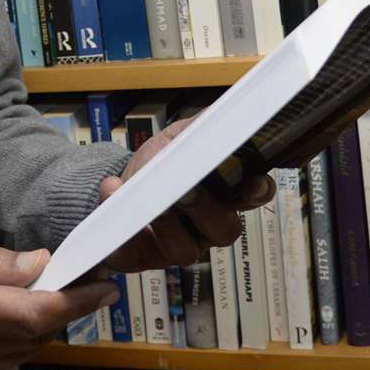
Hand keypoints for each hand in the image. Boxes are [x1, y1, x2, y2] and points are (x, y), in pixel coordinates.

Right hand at [0, 228, 117, 369]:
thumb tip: (37, 263)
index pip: (30, 313)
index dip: (73, 301)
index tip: (101, 284)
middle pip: (33, 335)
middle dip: (67, 309)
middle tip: (89, 282)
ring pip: (19, 352)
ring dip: (43, 324)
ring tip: (57, 293)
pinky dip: (15, 338)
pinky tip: (14, 314)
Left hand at [99, 116, 275, 271]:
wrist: (115, 186)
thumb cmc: (155, 166)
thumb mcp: (175, 138)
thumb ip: (197, 128)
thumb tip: (220, 113)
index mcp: (222, 197)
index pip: (251, 197)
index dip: (257, 192)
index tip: (253, 182)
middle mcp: (205, 228)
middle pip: (224, 229)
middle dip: (207, 209)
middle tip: (188, 189)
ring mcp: (176, 247)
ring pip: (184, 249)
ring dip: (167, 222)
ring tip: (149, 197)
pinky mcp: (141, 257)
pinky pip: (134, 251)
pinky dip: (122, 224)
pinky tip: (113, 190)